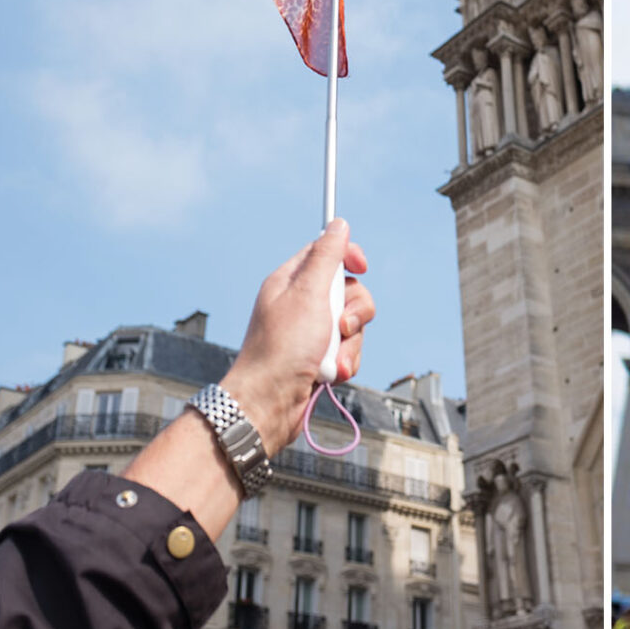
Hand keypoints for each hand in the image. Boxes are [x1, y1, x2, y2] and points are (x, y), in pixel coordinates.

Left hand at [222, 219, 375, 454]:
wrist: (269, 404)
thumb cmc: (281, 350)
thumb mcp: (309, 294)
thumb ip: (327, 257)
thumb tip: (338, 224)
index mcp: (291, 283)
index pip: (327, 253)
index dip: (348, 256)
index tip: (361, 267)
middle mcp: (301, 305)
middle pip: (349, 291)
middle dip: (355, 312)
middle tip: (341, 326)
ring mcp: (311, 333)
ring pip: (354, 324)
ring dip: (350, 344)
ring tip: (332, 360)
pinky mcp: (320, 357)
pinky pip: (350, 350)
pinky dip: (346, 362)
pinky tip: (329, 374)